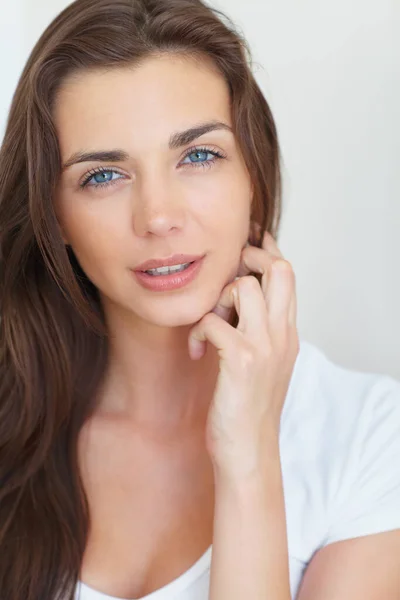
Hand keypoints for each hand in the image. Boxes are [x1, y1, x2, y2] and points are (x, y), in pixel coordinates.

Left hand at [188, 225, 299, 478]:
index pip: (288, 275)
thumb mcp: (264, 363)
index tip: (246, 243)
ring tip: (209, 325)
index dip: (266, 252)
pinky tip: (195, 353)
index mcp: (288, 333)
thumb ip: (259, 330)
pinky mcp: (241, 361)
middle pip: (278, 269)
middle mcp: (282, 334)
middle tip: (224, 277)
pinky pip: (212, 321)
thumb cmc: (248, 406)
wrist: (249, 451)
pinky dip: (198, 331)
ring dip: (217, 299)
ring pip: (243, 286)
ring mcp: (264, 347)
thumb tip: (238, 298)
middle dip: (248, 259)